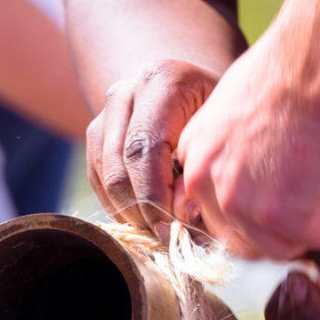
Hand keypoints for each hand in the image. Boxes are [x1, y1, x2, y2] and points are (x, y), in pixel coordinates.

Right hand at [86, 60, 218, 238]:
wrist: (196, 89)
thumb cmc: (220, 113)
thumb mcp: (224, 132)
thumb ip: (204, 169)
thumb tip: (183, 217)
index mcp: (162, 81)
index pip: (144, 149)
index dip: (154, 197)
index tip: (173, 231)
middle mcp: (126, 92)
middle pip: (119, 168)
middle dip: (142, 212)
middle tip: (169, 238)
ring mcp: (105, 112)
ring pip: (104, 177)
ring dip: (130, 213)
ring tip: (162, 230)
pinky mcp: (95, 133)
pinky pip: (98, 180)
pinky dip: (120, 206)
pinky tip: (147, 218)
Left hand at [174, 44, 319, 259]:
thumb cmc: (298, 64)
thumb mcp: (246, 106)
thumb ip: (241, 145)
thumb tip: (264, 170)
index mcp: (194, 154)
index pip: (222, 209)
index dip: (266, 201)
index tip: (298, 172)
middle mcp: (203, 182)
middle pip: (248, 235)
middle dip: (291, 215)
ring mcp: (235, 202)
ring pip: (283, 244)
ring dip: (319, 215)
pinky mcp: (277, 216)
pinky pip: (319, 238)